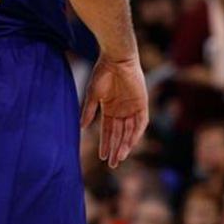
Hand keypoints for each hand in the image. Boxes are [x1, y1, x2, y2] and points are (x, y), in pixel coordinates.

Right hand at [80, 54, 148, 168]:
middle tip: (113, 164)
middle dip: (116, 149)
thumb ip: (88, 111)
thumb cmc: (103, 73)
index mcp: (110, 109)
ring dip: (125, 144)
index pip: (108, 131)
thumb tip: (82, 128)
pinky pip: (141, 123)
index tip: (102, 157)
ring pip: (130, 131)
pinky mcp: (142, 103)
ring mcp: (132, 107)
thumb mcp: (93, 94)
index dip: (106, 144)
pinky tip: (130, 144)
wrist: (116, 58)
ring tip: (120, 157)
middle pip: (120, 134)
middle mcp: (122, 110)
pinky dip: (136, 134)